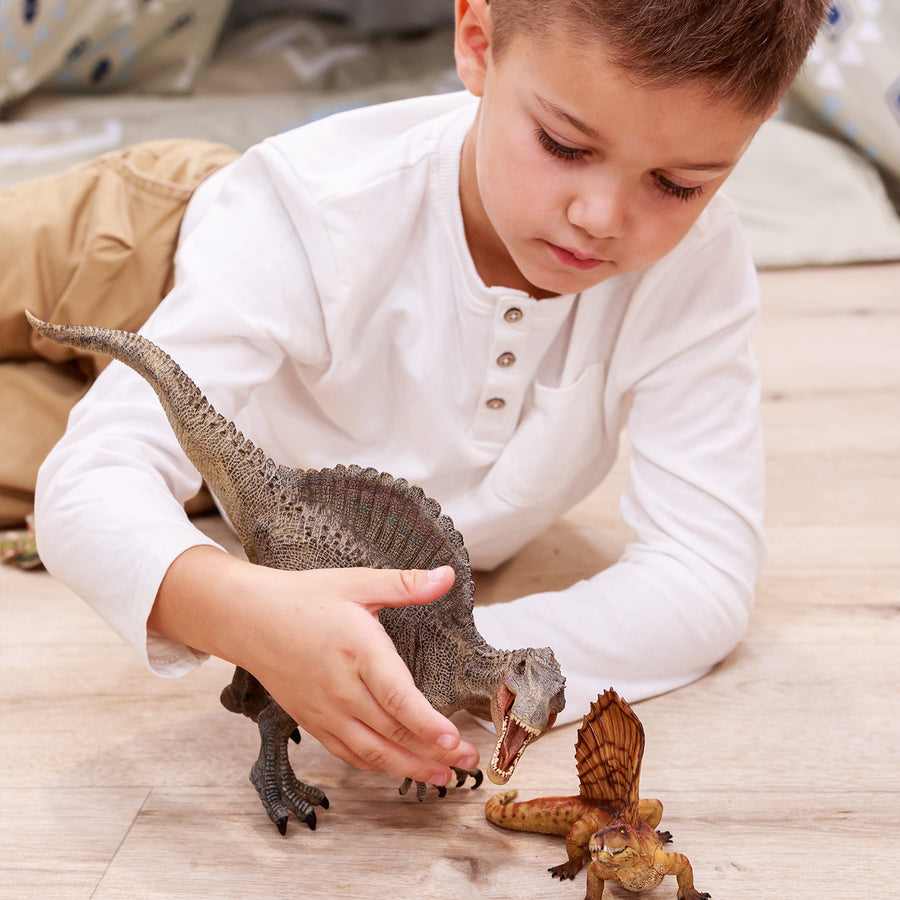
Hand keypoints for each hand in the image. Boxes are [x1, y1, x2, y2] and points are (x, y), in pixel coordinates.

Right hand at [151, 546, 479, 785]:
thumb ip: (405, 584)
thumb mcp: (357, 582)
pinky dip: (375, 765)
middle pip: (392, 732)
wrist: (247, 618)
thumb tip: (448, 575)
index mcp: (358, 651)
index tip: (454, 741)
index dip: (428, 725)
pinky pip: (347, 753)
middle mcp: (341, 689)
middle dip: (433, 752)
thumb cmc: (304, 597)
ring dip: (409, 768)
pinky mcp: (312, 721)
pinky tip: (398, 768)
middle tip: (467, 762)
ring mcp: (324, 710)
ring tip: (442, 777)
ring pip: (371, 751)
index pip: (398, 699)